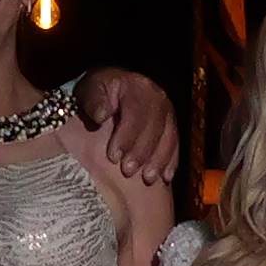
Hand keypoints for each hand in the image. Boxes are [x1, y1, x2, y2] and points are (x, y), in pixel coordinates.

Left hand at [76, 67, 180, 192]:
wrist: (114, 88)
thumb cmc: (99, 92)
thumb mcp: (90, 89)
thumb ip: (94, 100)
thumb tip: (101, 116)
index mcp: (137, 87)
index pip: (134, 113)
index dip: (125, 137)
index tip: (113, 157)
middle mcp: (157, 97)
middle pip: (154, 127)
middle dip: (141, 152)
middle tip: (128, 171)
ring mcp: (167, 111)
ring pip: (168, 137)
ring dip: (158, 160)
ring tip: (148, 179)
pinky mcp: (172, 124)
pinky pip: (175, 143)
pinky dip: (171, 161)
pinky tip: (166, 177)